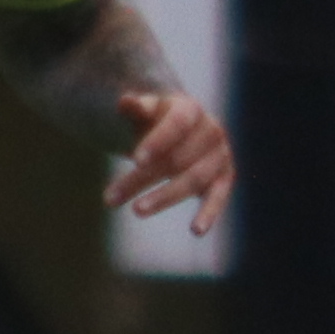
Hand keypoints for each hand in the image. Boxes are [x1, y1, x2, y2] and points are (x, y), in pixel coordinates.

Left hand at [103, 85, 233, 234]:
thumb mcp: (146, 112)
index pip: (176, 126)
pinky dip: (209, 214)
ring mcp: (220, 156)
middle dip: (141, 179)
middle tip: (109, 199)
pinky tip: (195, 231)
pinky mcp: (225, 179)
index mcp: (191, 109)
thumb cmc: (157, 121)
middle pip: (176, 159)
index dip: (157, 142)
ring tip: (136, 210)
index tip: (135, 159)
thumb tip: (125, 102)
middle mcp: (212, 131)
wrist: (183, 129)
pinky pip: (218, 197)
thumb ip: (137, 109)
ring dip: (164, 197)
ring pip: (193, 180)